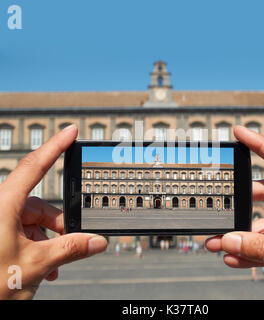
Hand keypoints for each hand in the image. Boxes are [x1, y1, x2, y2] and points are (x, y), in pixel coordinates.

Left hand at [0, 125, 106, 299]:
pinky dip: (37, 245)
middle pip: (40, 205)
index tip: (70, 132)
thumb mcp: (35, 264)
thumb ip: (70, 249)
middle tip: (74, 243)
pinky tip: (43, 265)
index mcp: (2, 205)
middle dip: (59, 225)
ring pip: (32, 221)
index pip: (35, 166)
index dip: (56, 146)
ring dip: (48, 240)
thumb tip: (96, 241)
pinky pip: (23, 231)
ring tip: (54, 265)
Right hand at [206, 125, 263, 299]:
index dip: (261, 145)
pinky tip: (233, 256)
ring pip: (261, 223)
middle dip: (240, 203)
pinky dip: (249, 249)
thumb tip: (229, 240)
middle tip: (221, 210)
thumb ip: (261, 249)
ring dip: (240, 234)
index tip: (241, 133)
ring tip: (218, 243)